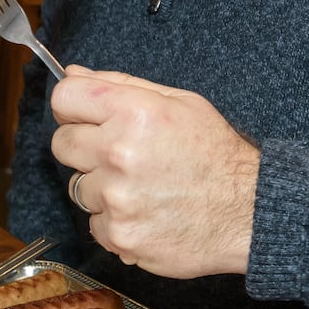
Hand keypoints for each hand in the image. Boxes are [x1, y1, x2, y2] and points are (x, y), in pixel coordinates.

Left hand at [50, 67, 259, 278]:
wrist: (247, 211)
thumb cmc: (215, 153)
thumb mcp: (177, 102)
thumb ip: (120, 84)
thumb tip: (74, 74)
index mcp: (133, 112)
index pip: (65, 97)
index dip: (73, 106)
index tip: (84, 116)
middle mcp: (118, 152)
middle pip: (61, 143)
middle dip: (85, 146)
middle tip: (120, 154)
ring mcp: (116, 197)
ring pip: (78, 187)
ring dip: (102, 187)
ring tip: (142, 187)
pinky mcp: (119, 234)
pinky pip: (95, 224)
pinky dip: (114, 221)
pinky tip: (146, 212)